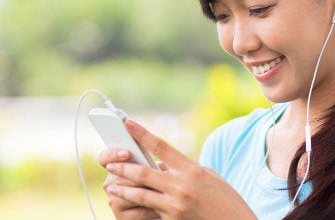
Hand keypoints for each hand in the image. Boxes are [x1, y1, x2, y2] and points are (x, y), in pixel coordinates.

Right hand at [98, 148, 161, 218]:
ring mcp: (113, 201)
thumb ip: (151, 165)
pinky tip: (163, 205)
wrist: (157, 207)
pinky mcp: (121, 217)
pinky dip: (154, 207)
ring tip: (164, 189)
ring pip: (131, 193)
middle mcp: (109, 184)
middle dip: (142, 176)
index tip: (128, 153)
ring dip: (149, 191)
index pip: (105, 158)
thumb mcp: (154, 171)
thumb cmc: (155, 185)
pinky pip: (140, 211)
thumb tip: (158, 166)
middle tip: (158, 175)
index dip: (113, 154)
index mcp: (114, 169)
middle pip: (121, 176)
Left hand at [105, 120, 256, 219]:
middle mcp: (182, 185)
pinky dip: (139, 205)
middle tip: (110, 163)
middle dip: (124, 167)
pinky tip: (127, 203)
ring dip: (124, 188)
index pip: (161, 146)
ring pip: (142, 194)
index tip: (127, 123)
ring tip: (111, 185)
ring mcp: (176, 204)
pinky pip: (151, 210)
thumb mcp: (209, 177)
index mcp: (192, 169)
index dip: (141, 134)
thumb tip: (164, 166)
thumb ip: (185, 169)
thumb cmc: (225, 199)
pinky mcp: (173, 219)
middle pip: (144, 172)